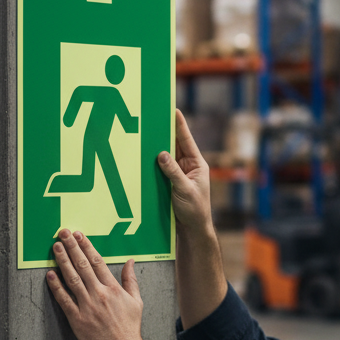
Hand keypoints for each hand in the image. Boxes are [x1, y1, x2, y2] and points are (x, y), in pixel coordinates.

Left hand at [47, 230, 146, 339]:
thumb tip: (130, 261)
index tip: (79, 235)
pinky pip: (64, 299)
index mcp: (113, 288)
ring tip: (56, 247)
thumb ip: (130, 279)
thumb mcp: (136, 301)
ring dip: (62, 261)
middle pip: (83, 265)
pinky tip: (50, 275)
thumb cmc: (130, 327)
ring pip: (72, 278)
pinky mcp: (77, 319)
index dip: (86, 246)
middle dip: (72, 247)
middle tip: (63, 234)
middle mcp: (99, 294)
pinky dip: (56, 286)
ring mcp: (87, 306)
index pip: (97, 261)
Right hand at [157, 109, 211, 232]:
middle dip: (165, 131)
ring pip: (165, 156)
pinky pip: (159, 168)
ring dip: (156, 146)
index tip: (174, 109)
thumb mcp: (184, 190)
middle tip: (154, 116)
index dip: (179, 125)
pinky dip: (152, 162)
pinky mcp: (169, 182)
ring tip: (146, 131)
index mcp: (197, 164)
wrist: (192, 230)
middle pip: (174, 144)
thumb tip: (161, 154)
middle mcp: (187, 165)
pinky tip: (142, 154)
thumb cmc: (195, 210)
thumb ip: (173, 172)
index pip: (186, 140)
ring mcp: (178, 173)